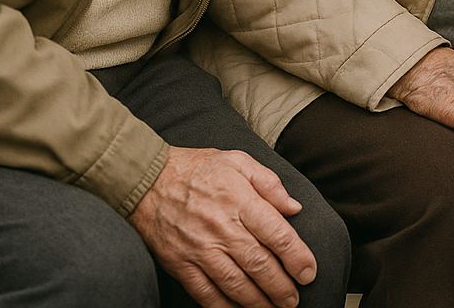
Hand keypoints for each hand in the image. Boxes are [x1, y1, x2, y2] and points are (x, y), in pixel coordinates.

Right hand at [128, 145, 316, 307]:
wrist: (145, 179)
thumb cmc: (196, 168)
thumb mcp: (237, 160)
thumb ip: (269, 183)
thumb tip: (294, 207)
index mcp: (240, 201)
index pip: (277, 235)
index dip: (298, 258)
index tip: (309, 272)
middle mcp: (222, 228)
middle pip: (259, 264)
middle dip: (281, 286)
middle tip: (294, 299)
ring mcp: (199, 249)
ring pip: (235, 284)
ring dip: (258, 302)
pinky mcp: (180, 264)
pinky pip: (205, 293)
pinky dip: (223, 307)